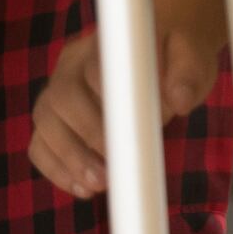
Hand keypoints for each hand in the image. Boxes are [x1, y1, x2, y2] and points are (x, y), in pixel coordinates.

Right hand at [27, 19, 224, 199]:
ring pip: (44, 123)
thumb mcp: (192, 57)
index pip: (91, 71)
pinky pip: (40, 144)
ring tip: (97, 187)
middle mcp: (72, 64)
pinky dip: (55, 169)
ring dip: (67, 159)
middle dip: (81, 140)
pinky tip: (82, 190)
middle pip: (58, 99)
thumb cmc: (177, 52)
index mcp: (103, 43)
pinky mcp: (57, 119)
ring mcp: (59, 91)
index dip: (105, 107)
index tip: (127, 138)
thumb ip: (186, 74)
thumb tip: (179, 100)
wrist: (165, 51)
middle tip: (107, 174)